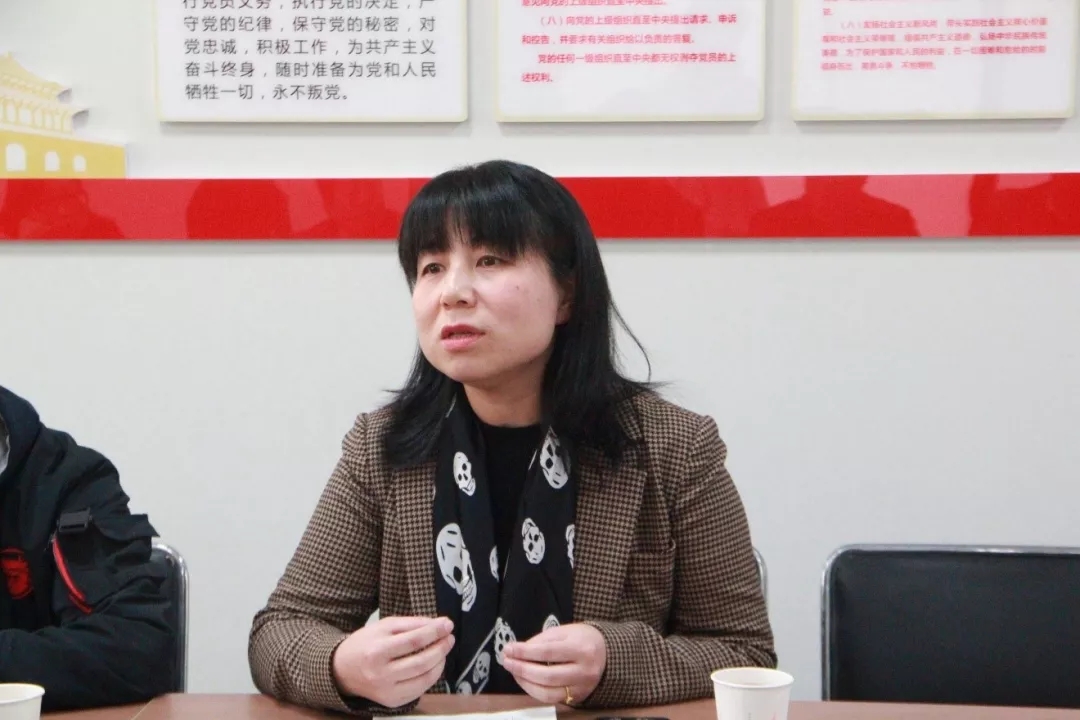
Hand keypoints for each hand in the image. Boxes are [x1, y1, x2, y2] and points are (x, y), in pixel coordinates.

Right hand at [331, 615, 454, 708]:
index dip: (434, 632)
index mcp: (377, 651)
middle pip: (421, 662)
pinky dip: (431, 676)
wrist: (342, 670)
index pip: (413, 641)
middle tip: (450, 637)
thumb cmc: (365, 643)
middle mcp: (381, 674)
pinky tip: (434, 665)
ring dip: (440, 662)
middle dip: (441, 648)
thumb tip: (439, 624)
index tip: (448, 624)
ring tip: (443, 649)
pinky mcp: (392, 702)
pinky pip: (419, 690)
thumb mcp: (384, 626)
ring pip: (424, 678)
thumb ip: (412, 624)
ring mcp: (387, 691)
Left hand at [501, 623, 606, 705]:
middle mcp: (584, 671)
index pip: (548, 652)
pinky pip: (552, 699)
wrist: (607, 653)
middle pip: (547, 676)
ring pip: (548, 693)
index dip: (525, 652)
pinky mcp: (577, 698)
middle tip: (507, 661)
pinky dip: (535, 691)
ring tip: (514, 671)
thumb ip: (542, 640)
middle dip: (522, 669)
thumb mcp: (565, 631)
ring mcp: (582, 688)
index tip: (508, 648)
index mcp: (582, 648)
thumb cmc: (582, 638)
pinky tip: (526, 680)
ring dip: (525, 683)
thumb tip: (518, 651)